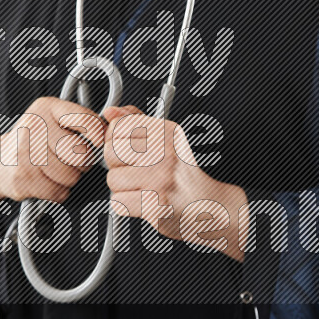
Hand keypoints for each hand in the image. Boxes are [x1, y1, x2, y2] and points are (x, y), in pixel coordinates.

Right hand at [0, 97, 104, 204]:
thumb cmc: (33, 141)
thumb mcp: (52, 119)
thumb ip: (80, 121)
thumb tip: (111, 130)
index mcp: (46, 107)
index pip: (86, 120)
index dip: (100, 135)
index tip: (100, 142)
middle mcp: (34, 127)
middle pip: (81, 153)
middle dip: (83, 162)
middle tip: (72, 160)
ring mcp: (26, 153)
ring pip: (72, 175)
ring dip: (70, 178)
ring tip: (57, 170)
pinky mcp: (22, 178)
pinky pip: (58, 192)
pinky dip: (58, 192)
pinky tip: (48, 181)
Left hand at [102, 106, 247, 262]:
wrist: (208, 205)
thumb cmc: (184, 174)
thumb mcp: (165, 138)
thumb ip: (135, 121)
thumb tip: (110, 113)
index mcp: (166, 132)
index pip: (118, 127)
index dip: (116, 141)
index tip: (128, 150)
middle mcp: (164, 153)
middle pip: (111, 152)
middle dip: (118, 165)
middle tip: (136, 171)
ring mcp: (159, 179)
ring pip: (113, 179)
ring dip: (123, 187)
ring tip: (143, 187)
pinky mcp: (155, 205)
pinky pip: (118, 202)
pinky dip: (126, 205)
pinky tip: (143, 201)